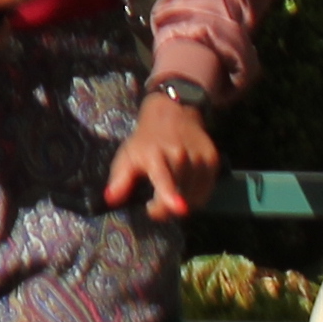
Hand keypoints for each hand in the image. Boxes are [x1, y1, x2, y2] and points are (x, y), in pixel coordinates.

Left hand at [105, 87, 219, 218]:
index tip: (179, 209)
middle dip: (166, 208)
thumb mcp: (128, 155)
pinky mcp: (212, 159)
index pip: (164, 177)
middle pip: (180, 193)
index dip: (170, 195)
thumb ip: (120, 179)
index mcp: (155, 153)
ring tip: (169, 195)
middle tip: (155, 206)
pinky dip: (196, 197)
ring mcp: (198, 157)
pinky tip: (185, 190)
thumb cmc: (146, 139)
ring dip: (182, 203)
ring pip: (194, 196)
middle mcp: (180, 154)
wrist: (173, 112)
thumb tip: (110, 199)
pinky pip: (206, 191)